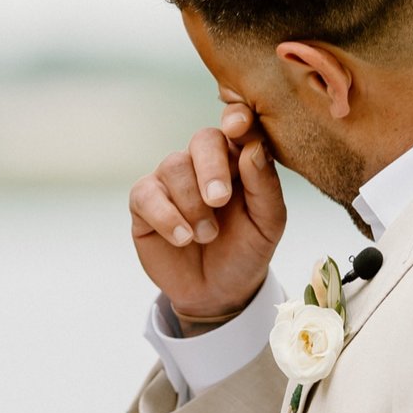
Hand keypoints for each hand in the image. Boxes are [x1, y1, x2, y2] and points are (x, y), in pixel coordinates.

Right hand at [129, 101, 287, 323]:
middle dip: (211, 167)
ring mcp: (171, 180)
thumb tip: (252, 148)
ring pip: (174, 167)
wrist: (218, 293)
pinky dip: (166, 217)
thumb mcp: (267, 224)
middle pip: (202, 140)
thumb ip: (265, 186)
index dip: (237, 119)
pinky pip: (146, 194)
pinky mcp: (144, 202)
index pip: (237, 126)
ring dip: (192, 205)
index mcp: (238, 160)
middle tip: (219, 200)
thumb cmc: (246, 251)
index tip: (239, 127)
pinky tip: (183, 238)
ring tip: (206, 236)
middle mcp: (203, 163)